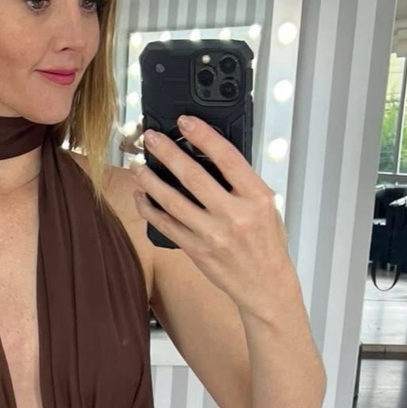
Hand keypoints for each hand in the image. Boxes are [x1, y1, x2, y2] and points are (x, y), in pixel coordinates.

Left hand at [129, 117, 293, 318]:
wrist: (265, 286)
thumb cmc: (267, 244)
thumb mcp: (266, 207)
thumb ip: (242, 184)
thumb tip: (211, 157)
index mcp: (255, 198)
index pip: (227, 158)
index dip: (203, 136)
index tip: (185, 122)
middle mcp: (233, 215)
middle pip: (193, 177)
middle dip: (168, 153)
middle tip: (151, 138)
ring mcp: (212, 235)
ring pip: (173, 202)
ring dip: (151, 181)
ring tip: (139, 167)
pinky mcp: (196, 251)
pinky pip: (167, 226)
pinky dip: (150, 210)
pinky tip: (142, 197)